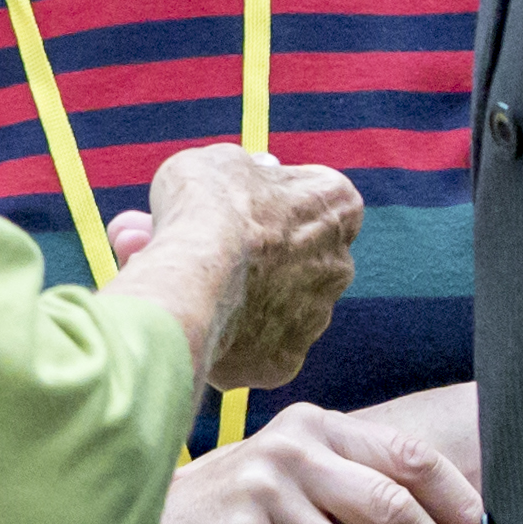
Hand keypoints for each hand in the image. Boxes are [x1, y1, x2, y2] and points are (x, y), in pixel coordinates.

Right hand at [107, 145, 361, 390]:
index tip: (238, 203)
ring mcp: (314, 318)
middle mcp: (337, 265)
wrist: (192, 276)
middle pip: (293, 258)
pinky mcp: (284, 362)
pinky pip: (253, 348)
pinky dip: (225, 337)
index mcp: (335, 205)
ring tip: (184, 285)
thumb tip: (252, 175)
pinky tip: (191, 320)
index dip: (271, 201)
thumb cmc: (205, 206)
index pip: (316, 199)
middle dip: (252, 254)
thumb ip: (242, 171)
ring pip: (270, 307)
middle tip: (200, 248)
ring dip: (236, 296)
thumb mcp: (217, 161)